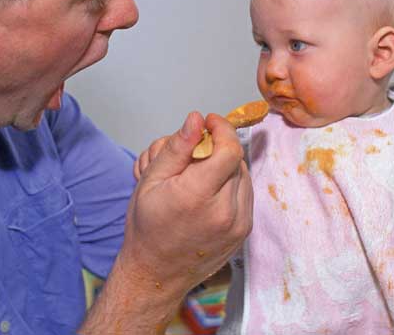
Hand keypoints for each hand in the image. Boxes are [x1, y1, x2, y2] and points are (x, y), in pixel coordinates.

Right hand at [122, 111, 252, 298]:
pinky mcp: (244, 231)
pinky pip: (245, 194)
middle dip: (217, 148)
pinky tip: (208, 193)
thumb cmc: (148, 228)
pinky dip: (230, 185)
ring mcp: (239, 224)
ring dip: (225, 166)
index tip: (210, 122)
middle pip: (234, 160)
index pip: (229, 149)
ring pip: (243, 175)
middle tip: (192, 156)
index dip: (222, 129)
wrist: (157, 273)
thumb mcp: (151, 180)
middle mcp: (225, 212)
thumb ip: (177, 147)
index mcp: (198, 196)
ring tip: (198, 177)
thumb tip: (196, 119)